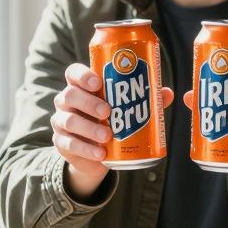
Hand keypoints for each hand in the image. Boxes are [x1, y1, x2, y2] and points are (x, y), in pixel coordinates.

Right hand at [53, 63, 172, 200]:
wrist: (97, 154)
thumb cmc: (111, 122)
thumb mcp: (124, 110)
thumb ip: (144, 100)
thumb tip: (166, 93)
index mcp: (81, 87)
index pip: (73, 73)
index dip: (83, 75)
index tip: (98, 82)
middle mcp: (67, 101)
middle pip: (69, 94)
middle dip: (88, 102)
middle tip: (108, 111)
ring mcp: (61, 122)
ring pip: (69, 120)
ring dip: (89, 128)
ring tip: (108, 136)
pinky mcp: (62, 143)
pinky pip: (69, 144)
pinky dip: (86, 149)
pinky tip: (101, 154)